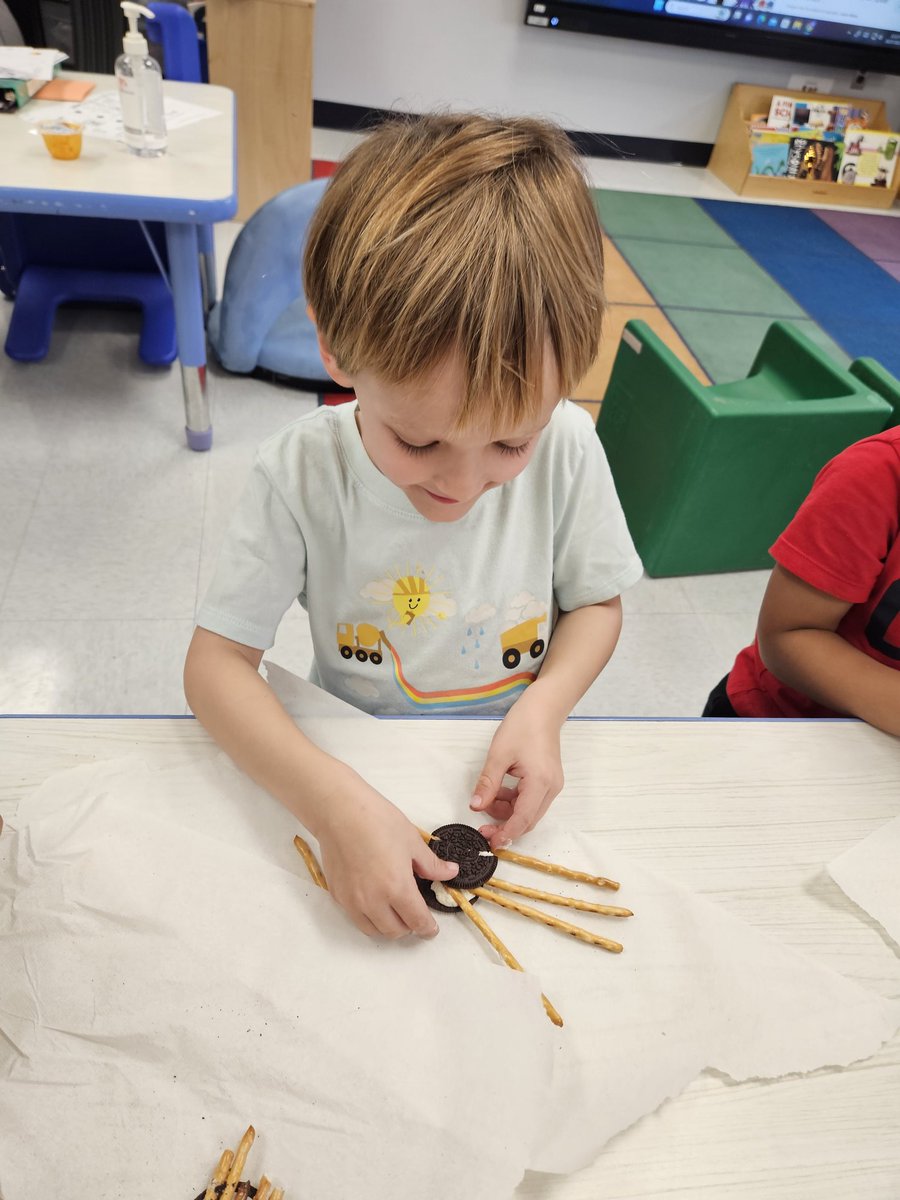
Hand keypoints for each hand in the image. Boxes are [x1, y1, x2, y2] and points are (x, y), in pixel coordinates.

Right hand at [314, 767, 458, 938]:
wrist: (339, 812)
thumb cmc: (376, 820)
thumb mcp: (411, 840)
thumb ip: (431, 864)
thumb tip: (449, 873)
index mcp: (397, 888)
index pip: (417, 921)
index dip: (427, 928)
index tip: (431, 929)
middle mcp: (374, 901)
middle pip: (395, 931)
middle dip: (409, 927)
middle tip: (414, 914)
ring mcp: (352, 900)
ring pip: (374, 930)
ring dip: (387, 926)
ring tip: (394, 910)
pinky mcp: (338, 895)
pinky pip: (356, 917)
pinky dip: (368, 916)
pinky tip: (373, 899)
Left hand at [469, 694, 563, 847]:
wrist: (543, 708)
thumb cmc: (522, 726)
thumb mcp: (498, 755)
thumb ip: (488, 783)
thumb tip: (476, 806)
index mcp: (540, 783)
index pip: (522, 819)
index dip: (506, 834)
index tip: (490, 843)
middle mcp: (551, 789)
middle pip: (528, 821)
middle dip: (506, 827)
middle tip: (483, 829)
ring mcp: (552, 785)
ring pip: (529, 812)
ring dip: (508, 813)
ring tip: (488, 800)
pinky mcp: (549, 781)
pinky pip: (531, 801)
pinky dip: (515, 802)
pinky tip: (500, 791)